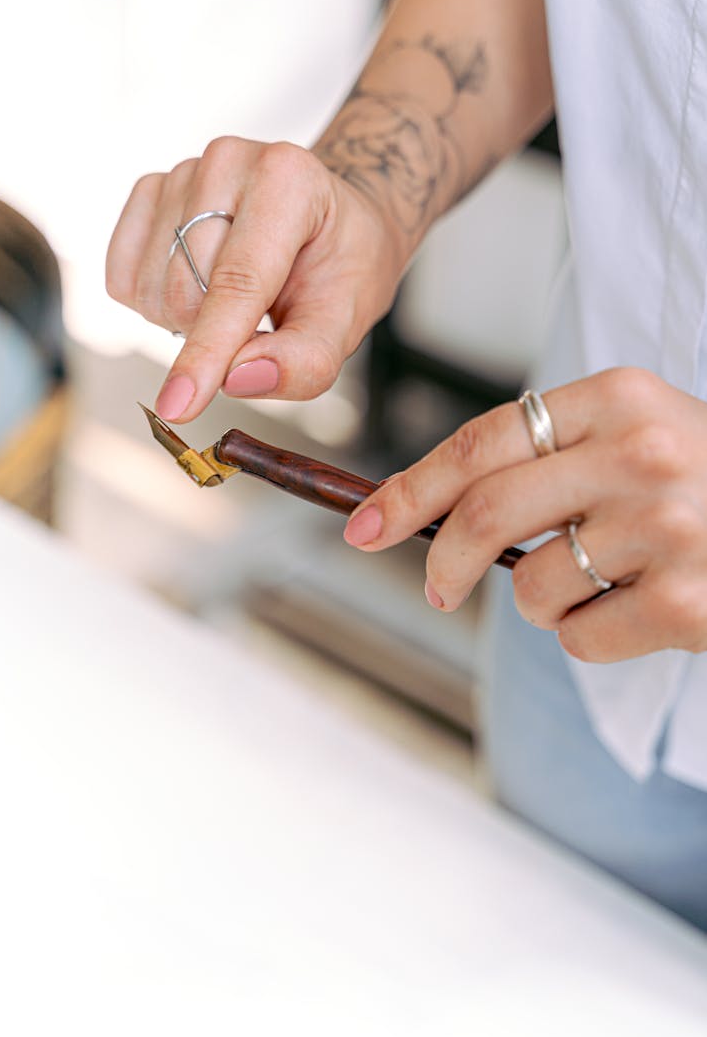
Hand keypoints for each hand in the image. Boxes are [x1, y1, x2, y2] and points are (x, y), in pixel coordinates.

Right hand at [106, 137, 404, 421]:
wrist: (331, 219)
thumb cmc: (341, 265)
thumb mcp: (348, 320)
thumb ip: (305, 361)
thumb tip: (238, 380)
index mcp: (289, 179)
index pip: (237, 282)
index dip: (207, 351)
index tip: (179, 406)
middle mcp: (228, 160)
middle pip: (186, 292)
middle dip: (214, 336)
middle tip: (261, 321)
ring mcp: (182, 171)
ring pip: (150, 290)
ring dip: (186, 320)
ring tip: (236, 299)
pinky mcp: (148, 191)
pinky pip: (123, 278)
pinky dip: (155, 302)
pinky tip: (198, 286)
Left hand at [343, 368, 706, 662]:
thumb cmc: (705, 481)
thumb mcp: (637, 436)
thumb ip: (550, 458)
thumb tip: (436, 511)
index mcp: (620, 398)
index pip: (482, 442)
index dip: (411, 488)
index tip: (365, 524)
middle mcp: (642, 453)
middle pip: (488, 512)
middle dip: (444, 560)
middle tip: (437, 586)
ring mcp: (667, 527)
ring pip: (532, 587)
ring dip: (544, 602)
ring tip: (606, 582)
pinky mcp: (684, 602)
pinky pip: (577, 638)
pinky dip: (588, 637)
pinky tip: (642, 609)